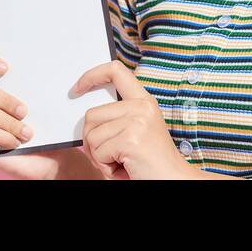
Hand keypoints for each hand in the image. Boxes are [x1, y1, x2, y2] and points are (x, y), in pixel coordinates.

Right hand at [0, 49, 88, 179]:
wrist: (52, 155)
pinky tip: (16, 142)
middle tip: (25, 111)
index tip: (6, 68)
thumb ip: (34, 78)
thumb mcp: (43, 97)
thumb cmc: (47, 123)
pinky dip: (4, 136)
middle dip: (4, 99)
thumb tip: (40, 56)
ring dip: (9, 122)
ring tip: (28, 132)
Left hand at [71, 60, 199, 179]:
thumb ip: (112, 123)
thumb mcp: (133, 134)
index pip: (115, 70)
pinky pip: (98, 152)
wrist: (174, 180)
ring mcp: (137, 121)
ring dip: (100, 156)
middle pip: (91, 115)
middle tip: (110, 155)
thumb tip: (81, 129)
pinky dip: (106, 166)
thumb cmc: (150, 162)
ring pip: (91, 136)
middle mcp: (142, 106)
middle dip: (92, 140)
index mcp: (144, 101)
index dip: (92, 75)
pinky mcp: (131, 139)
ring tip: (121, 162)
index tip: (77, 88)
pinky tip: (124, 168)